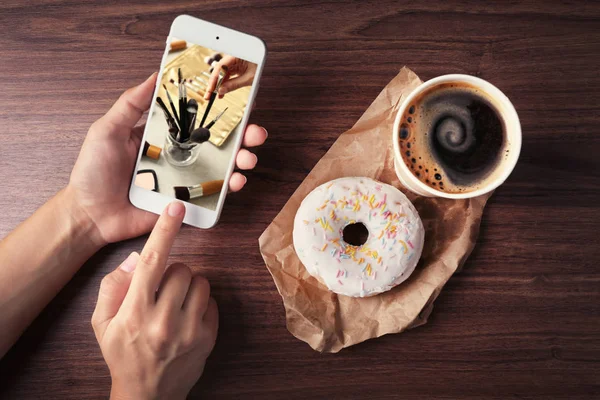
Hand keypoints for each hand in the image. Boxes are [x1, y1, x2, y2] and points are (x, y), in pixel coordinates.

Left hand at [68, 73, 267, 245]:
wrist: (90, 214)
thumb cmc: (93, 173)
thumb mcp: (106, 130)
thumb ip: (130, 104)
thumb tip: (155, 76)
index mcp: (161, 136)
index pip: (196, 120)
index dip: (220, 112)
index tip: (240, 103)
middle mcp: (177, 155)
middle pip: (217, 143)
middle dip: (243, 136)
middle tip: (255, 132)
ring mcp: (183, 179)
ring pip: (221, 167)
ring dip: (242, 160)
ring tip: (248, 158)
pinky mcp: (185, 202)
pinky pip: (212, 194)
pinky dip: (229, 187)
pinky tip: (236, 181)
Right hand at [91, 202, 217, 399]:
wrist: (146, 395)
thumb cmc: (122, 354)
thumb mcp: (102, 323)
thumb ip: (113, 286)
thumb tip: (137, 258)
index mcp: (135, 312)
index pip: (152, 261)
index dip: (164, 230)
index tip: (176, 207)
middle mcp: (164, 320)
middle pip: (181, 269)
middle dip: (173, 272)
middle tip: (162, 290)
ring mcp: (189, 331)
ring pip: (201, 282)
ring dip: (189, 285)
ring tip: (175, 303)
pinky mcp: (208, 338)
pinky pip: (213, 302)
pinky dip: (202, 303)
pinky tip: (187, 316)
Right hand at [205, 55, 256, 98]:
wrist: (266, 66)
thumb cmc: (260, 68)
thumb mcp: (249, 79)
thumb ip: (234, 85)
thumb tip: (222, 91)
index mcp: (236, 56)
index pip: (220, 67)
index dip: (214, 79)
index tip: (211, 89)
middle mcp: (232, 58)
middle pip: (219, 71)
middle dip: (213, 84)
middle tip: (208, 95)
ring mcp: (233, 63)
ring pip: (221, 74)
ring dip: (218, 85)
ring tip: (215, 96)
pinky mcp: (235, 67)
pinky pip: (226, 76)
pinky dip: (224, 84)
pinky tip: (221, 92)